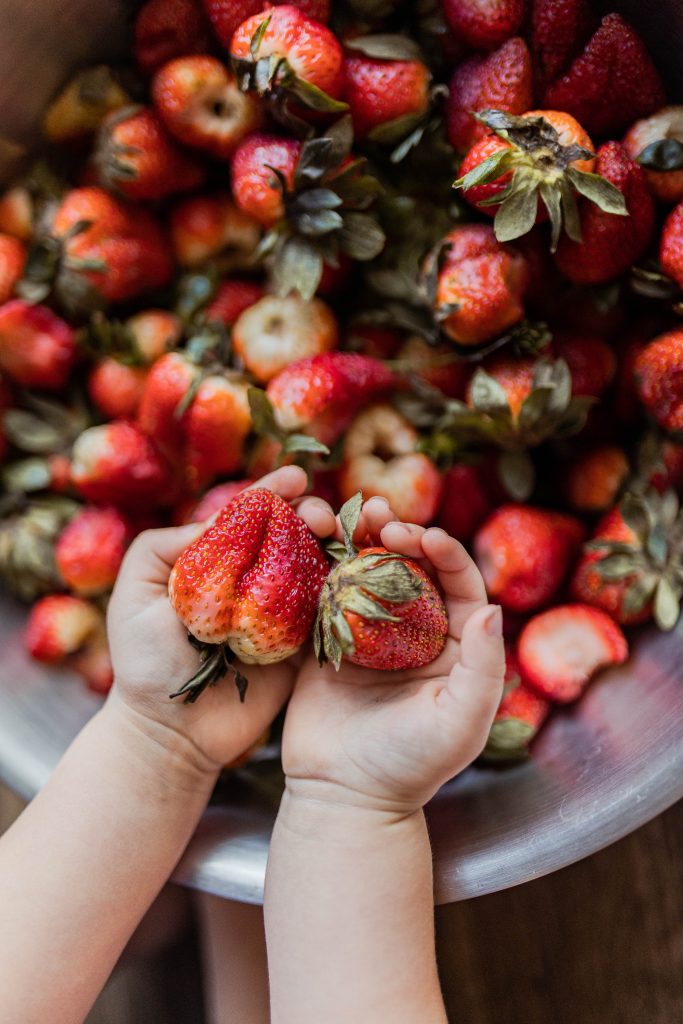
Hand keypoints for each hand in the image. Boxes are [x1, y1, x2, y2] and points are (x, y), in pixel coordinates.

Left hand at [106, 466, 335, 776]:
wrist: (169, 731)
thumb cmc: (143, 660)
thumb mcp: (135, 591)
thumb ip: (167, 545)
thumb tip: (226, 514)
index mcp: (216, 561)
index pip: (249, 516)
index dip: (273, 491)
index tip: (295, 475)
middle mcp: (253, 580)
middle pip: (290, 534)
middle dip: (310, 513)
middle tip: (319, 513)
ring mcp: (280, 612)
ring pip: (316, 566)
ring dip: (333, 543)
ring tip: (337, 532)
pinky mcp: (302, 646)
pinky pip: (329, 612)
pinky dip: (344, 587)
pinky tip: (356, 569)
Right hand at [282, 497, 504, 814]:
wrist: (343, 797)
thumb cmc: (410, 767)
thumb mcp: (461, 723)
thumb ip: (483, 668)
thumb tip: (492, 608)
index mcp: (453, 646)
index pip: (458, 585)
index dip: (445, 553)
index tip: (424, 535)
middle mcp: (413, 634)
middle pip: (411, 569)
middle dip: (399, 536)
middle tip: (379, 517)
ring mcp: (367, 635)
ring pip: (368, 572)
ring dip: (360, 541)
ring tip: (349, 517)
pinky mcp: (326, 641)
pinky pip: (327, 592)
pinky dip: (324, 564)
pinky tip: (316, 544)